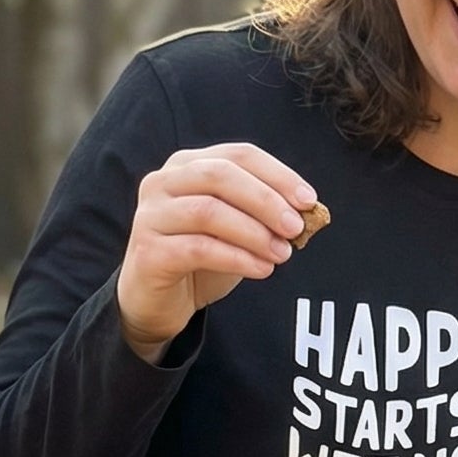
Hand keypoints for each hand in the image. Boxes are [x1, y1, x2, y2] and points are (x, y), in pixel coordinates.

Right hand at [118, 143, 317, 360]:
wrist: (158, 301)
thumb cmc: (200, 258)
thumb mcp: (236, 228)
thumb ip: (262, 214)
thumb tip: (308, 212)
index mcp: (187, 165)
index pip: (238, 155)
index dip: (277, 174)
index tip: (309, 200)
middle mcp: (163, 182)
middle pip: (221, 175)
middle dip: (266, 200)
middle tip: (296, 227)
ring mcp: (151, 215)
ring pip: (209, 211)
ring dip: (254, 232)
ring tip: (282, 254)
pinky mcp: (148, 251)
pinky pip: (199, 249)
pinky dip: (238, 258)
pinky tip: (262, 269)